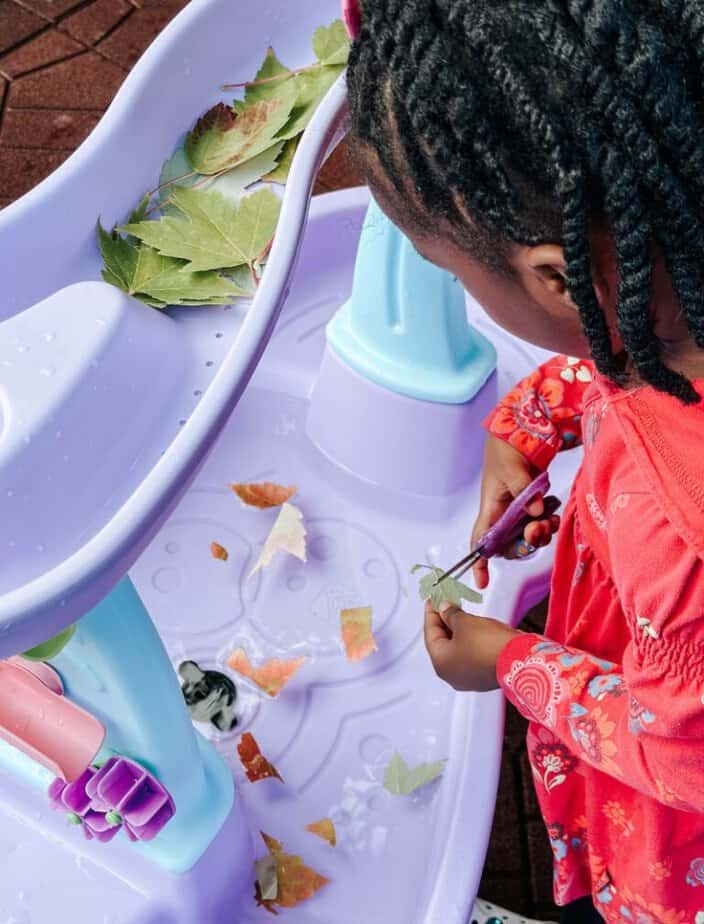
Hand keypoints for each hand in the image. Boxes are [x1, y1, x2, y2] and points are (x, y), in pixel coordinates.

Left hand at [423, 601, 519, 691]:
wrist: (520, 660)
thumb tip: (444, 609)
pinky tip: (472, 630)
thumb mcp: (465, 622)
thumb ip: (450, 614)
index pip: (430, 633)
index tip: (432, 601)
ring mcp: (467, 679)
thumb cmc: (488, 644)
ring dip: (456, 632)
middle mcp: (450, 675)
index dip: (431, 614)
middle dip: (444, 623)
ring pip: (456, 651)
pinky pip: (469, 656)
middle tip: (446, 605)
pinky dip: (468, 642)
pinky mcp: (482, 677)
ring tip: (459, 614)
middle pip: (441, 644)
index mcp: (440, 663)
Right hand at [471, 435, 559, 589]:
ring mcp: (518, 511)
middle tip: (540, 528)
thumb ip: (525, 492)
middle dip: (528, 543)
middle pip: (512, 545)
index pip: (481, 542)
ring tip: (551, 516)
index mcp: (491, 509)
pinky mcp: (532, 505)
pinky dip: (549, 520)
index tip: (483, 582)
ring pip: (530, 536)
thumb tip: (536, 512)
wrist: (519, 432)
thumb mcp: (512, 469)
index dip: (479, 564)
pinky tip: (552, 506)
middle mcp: (503, 515)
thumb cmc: (506, 449)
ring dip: (543, 532)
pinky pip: (542, 523)